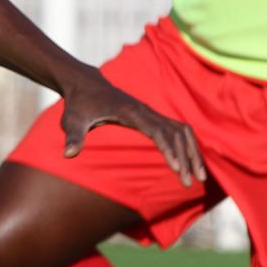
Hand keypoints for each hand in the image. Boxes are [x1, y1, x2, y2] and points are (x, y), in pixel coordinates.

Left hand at [58, 70, 206, 188]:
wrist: (85, 84)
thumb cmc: (79, 104)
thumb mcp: (72, 120)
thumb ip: (73, 136)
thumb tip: (67, 154)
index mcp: (130, 111)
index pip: (156, 130)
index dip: (168, 149)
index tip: (176, 168)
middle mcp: (146, 111)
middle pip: (175, 133)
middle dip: (185, 158)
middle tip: (189, 183)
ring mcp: (152, 113)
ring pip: (182, 131)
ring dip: (193, 153)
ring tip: (199, 177)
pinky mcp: (153, 116)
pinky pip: (178, 130)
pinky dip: (189, 145)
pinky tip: (192, 163)